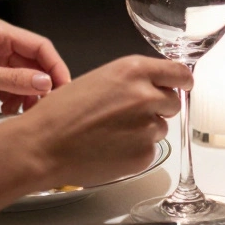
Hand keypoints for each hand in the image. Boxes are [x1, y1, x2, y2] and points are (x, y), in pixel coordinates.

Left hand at [0, 18, 71, 117]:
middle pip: (36, 64)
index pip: (40, 47)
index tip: (63, 86)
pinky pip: (13, 91)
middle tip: (47, 104)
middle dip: (42, 85)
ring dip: (29, 96)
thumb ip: (13, 80)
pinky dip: (16, 102)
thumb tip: (44, 82)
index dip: (55, 66)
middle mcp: (0, 47)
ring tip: (25, 110)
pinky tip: (8, 111)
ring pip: (26, 80)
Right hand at [18, 55, 190, 187]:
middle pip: (173, 101)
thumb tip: (153, 87)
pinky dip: (135, 151)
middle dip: (158, 107)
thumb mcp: (99, 79)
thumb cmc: (60, 113)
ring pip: (161, 127)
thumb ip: (132, 80)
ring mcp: (147, 127)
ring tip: (111, 133)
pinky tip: (111, 149)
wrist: (42, 145)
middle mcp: (145, 96)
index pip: (179, 73)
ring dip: (144, 130)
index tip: (182, 86)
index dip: (181, 82)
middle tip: (129, 115)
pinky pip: (150, 150)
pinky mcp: (144, 154)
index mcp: (133, 71)